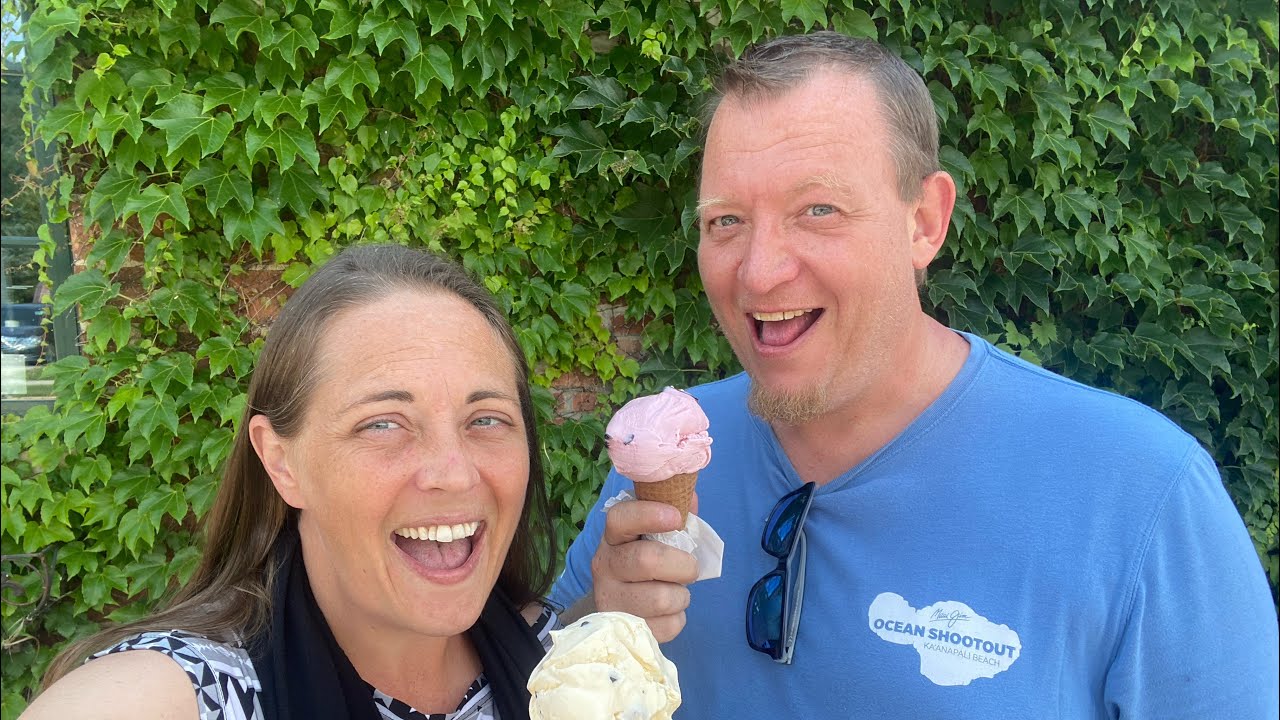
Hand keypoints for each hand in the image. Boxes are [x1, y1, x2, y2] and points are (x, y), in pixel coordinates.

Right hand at [590, 498, 699, 641]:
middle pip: (646, 560)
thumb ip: (673, 514)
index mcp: (613, 538)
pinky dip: (677, 619)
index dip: (648, 514)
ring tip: (676, 592)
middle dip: (682, 565)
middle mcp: (604, 566)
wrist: (620, 608)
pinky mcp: (622, 630)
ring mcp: (610, 600)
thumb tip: (689, 496)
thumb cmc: (644, 563)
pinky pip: (666, 626)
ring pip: (660, 598)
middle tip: (689, 568)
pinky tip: (668, 613)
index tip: (676, 517)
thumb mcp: (654, 536)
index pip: (620, 518)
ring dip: (681, 595)